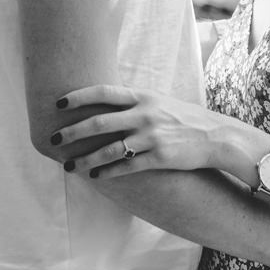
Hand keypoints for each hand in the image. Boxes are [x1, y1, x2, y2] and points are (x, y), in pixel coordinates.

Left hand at [51, 84, 241, 179]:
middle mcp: (145, 115)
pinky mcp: (160, 158)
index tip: (58, 104)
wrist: (216, 136)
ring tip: (68, 167)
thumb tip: (102, 101)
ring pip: (108, 150)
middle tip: (53, 141)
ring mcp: (152, 137)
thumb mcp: (159, 101)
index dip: (77, 97)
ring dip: (85, 160)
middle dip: (71, 133)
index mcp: (143, 97)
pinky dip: (107, 173)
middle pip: (98, 123)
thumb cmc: (184, 118)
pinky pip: (126, 167)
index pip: (103, 93)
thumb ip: (133, 102)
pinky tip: (95, 177)